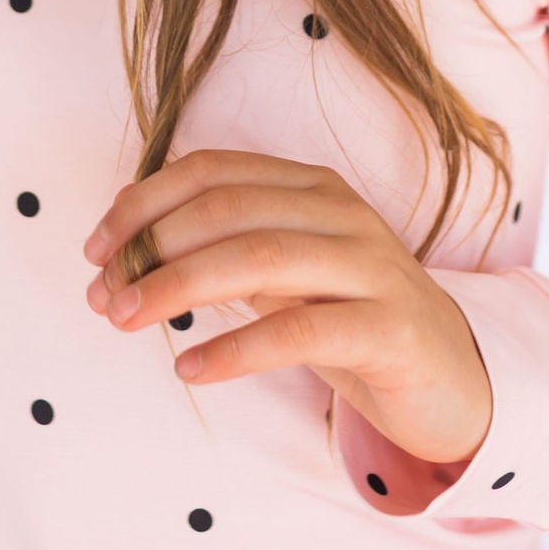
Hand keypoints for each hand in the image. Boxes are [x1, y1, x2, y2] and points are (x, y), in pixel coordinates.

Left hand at [82, 146, 493, 472]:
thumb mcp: (283, 275)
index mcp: (311, 186)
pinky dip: (235, 348)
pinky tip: (189, 367)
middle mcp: (342, 213)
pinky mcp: (389, 328)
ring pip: (259, 258)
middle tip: (102, 295)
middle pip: (228, 210)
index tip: (95, 247)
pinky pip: (299, 329)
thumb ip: (221, 248)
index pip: (213, 171)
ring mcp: (372, 266)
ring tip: (125, 321)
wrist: (452, 378)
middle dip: (150, 249)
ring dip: (177, 288)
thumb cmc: (349, 320)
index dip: (144, 202)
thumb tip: (123, 237)